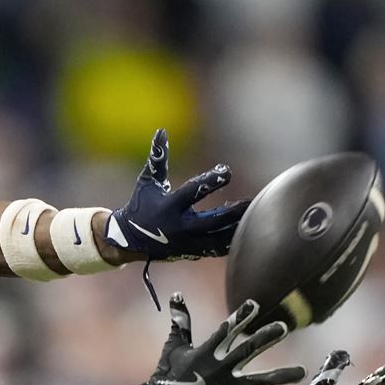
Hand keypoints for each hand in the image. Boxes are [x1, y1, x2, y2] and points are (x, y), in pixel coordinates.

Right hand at [105, 129, 249, 260]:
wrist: (131, 240)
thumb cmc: (141, 204)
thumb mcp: (147, 181)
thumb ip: (157, 159)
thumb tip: (162, 131)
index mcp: (169, 206)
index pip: (193, 191)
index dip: (211, 181)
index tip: (227, 170)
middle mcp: (179, 227)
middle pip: (212, 221)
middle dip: (232, 213)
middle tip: (251, 201)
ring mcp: (187, 243)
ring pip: (218, 239)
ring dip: (236, 228)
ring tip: (254, 215)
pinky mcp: (192, 252)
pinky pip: (216, 250)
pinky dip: (231, 241)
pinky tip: (245, 231)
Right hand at [129, 294, 305, 384]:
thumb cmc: (168, 373)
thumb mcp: (174, 345)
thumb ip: (181, 320)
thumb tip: (177, 294)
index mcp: (207, 351)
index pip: (227, 330)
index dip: (241, 316)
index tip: (254, 305)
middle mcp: (220, 368)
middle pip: (247, 350)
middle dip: (265, 338)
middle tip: (283, 327)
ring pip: (259, 380)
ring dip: (281, 375)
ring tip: (302, 371)